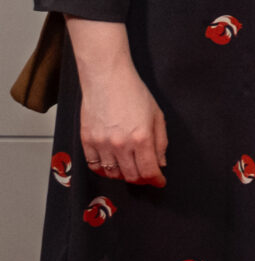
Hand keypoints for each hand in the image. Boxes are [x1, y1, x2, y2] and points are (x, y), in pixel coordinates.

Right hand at [79, 62, 167, 186]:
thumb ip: (160, 142)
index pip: (149, 171)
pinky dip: (103, 170)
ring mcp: (102, 143)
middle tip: (146, 176)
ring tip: (130, 169)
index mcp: (141, 138)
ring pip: (112, 173)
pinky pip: (94, 165)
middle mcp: (121, 144)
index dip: (156, 180)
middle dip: (142, 179)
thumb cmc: (133, 93)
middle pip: (131, 176)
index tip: (159, 181)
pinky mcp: (87, 140)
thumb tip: (160, 163)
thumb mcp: (157, 116)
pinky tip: (111, 166)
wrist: (107, 78)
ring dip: (123, 175)